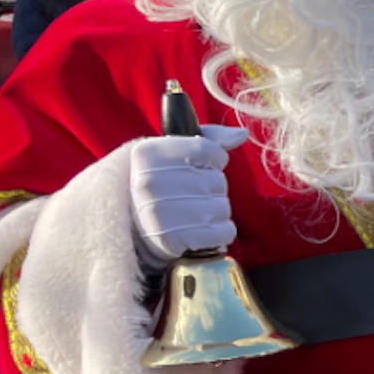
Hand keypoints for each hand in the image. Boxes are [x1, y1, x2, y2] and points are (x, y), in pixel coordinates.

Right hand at [129, 125, 248, 264]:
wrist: (132, 232)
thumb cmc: (159, 187)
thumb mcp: (170, 154)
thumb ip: (208, 139)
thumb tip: (242, 134)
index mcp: (148, 154)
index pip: (209, 151)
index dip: (212, 161)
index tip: (194, 169)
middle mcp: (152, 181)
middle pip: (217, 181)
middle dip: (210, 189)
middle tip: (186, 196)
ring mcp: (163, 211)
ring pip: (222, 207)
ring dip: (214, 212)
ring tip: (190, 214)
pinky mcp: (175, 239)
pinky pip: (224, 232)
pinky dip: (219, 233)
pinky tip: (199, 231)